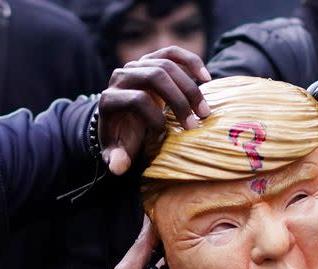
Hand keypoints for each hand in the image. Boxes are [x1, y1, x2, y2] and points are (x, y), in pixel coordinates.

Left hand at [98, 46, 211, 174]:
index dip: (154, 118)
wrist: (120, 115)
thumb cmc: (122, 135)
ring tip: (204, 111)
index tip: (165, 136)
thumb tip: (118, 166)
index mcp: (111, 98)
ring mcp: (137, 65)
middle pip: (155, 76)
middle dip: (179, 101)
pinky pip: (172, 53)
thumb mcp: (116, 149)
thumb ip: (116, 158)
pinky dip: (192, 62)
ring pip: (167, 65)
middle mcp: (122, 76)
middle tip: (195, 124)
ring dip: (190, 88)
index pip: (136, 99)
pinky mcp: (152, 59)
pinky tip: (206, 78)